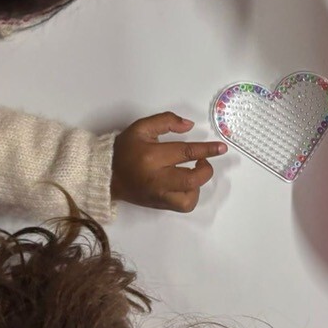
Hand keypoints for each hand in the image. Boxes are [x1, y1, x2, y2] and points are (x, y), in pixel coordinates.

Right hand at [110, 112, 226, 212]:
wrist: (107, 175)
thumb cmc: (125, 149)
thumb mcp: (141, 128)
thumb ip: (166, 121)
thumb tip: (190, 126)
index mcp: (152, 157)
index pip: (186, 152)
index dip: (207, 150)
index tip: (221, 148)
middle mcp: (157, 179)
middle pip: (192, 180)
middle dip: (205, 170)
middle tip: (203, 161)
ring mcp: (159, 195)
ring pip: (189, 199)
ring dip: (197, 185)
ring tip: (192, 173)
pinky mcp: (160, 205)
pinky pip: (183, 206)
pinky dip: (190, 195)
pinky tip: (185, 184)